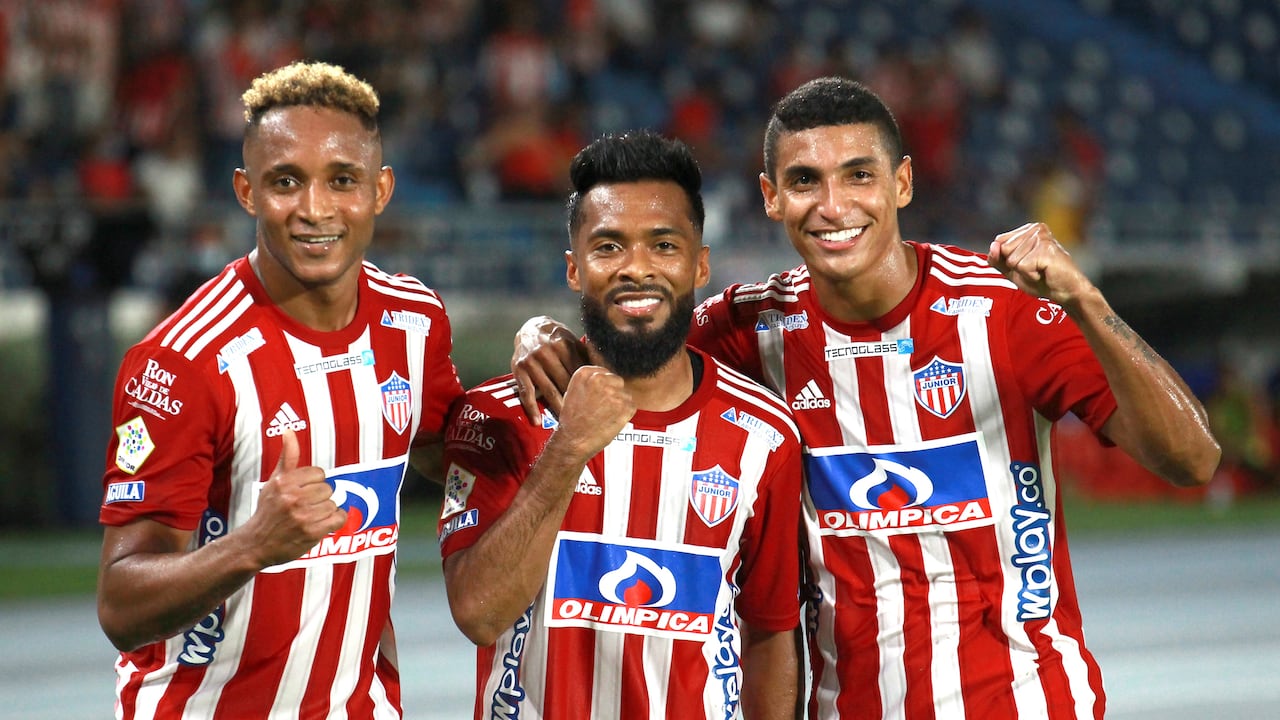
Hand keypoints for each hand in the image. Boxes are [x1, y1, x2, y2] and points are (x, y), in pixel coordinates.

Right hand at [246, 429, 346, 567]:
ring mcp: (302, 516)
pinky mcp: (311, 532)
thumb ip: (287, 457)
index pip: (319, 473)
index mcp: (283, 482)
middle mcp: (292, 498)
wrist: (256, 544)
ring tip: (310, 517)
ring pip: (333, 504)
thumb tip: (288, 430)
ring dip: (326, 511)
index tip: (304, 491)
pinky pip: (338, 518)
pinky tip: (322, 524)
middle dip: (320, 498)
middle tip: (306, 506)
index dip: (314, 483)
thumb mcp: (274, 481)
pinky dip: (335, 521)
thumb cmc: (268, 510)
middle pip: (328, 489)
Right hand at [511, 315, 589, 424]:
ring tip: (566, 423)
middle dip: (576, 401)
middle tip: (585, 418)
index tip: (596, 403)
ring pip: (548, 390)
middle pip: (564, 383)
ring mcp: (531, 362)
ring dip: (557, 408)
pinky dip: (531, 409)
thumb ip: (585, 356)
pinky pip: (526, 393)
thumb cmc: (556, 338)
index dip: (587, 388)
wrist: (530, 328)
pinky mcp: (519, 370)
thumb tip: (605, 372)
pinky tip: (537, 421)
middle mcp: (546, 352)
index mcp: (563, 345)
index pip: (578, 371)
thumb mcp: (571, 341)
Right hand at [551, 365, 635, 462]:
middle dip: (613, 393)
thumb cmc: (572, 421)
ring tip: (605, 416)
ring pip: (625, 394)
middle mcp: (600, 379)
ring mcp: (614, 392)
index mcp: (585, 373)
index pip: (604, 372)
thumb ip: (588, 383)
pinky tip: (612, 421)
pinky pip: (631, 406)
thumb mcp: (572, 392)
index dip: (604, 386)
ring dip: (619, 404)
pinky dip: (625, 415)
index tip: (601, 394)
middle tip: (603, 407)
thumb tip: (602, 380)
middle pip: (617, 381)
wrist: (573, 441)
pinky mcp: (625, 406)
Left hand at [987, 222, 1092, 305]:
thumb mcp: (1012, 270)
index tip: (1026, 264)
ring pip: (1012, 260)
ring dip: (1024, 272)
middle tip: (1035, 268)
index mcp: (1028, 229)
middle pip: (1004, 249)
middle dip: (1015, 266)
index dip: (1007, 260)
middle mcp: (1035, 228)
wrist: (1065, 292)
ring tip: (1041, 270)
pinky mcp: (1046, 249)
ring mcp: (1041, 237)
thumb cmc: (1041, 280)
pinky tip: (1044, 272)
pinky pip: (1022, 267)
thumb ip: (997, 258)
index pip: (999, 242)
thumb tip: (993, 245)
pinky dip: (1030, 276)